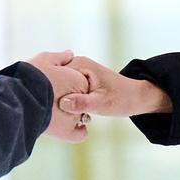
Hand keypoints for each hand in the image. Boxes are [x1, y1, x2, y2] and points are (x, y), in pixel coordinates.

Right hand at [30, 50, 160, 142]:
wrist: (135, 97)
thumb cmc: (122, 100)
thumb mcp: (102, 104)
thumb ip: (82, 103)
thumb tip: (62, 103)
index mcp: (80, 65)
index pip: (53, 75)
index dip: (47, 91)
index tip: (44, 108)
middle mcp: (75, 64)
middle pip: (53, 80)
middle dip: (51, 96)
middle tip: (46, 115)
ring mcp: (76, 71)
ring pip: (58, 86)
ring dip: (55, 99)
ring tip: (50, 115)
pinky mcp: (78, 79)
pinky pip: (64, 89)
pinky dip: (62, 100)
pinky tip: (58, 113)